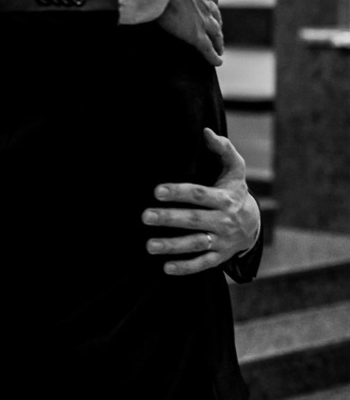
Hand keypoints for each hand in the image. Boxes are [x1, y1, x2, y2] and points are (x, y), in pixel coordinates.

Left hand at [142, 128, 260, 275]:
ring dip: (172, 246)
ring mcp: (222, 240)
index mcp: (225, 198)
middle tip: (145, 216)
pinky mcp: (220, 256)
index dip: (179, 192)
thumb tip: (206, 132)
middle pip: (194, 220)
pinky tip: (166, 267)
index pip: (200, 195)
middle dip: (169, 218)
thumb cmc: (235, 191)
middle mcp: (223, 220)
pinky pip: (203, 264)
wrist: (255, 223)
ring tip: (149, 245)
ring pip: (196, 244)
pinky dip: (186, 267)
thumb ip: (223, 150)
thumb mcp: (234, 170)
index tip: (157, 191)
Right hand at [150, 0, 222, 66]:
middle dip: (216, 25)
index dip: (209, 5)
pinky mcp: (195, 35)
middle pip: (216, 17)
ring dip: (218, 42)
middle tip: (216, 32)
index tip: (209, 9)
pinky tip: (216, 62)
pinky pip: (207, 49)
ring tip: (219, 49)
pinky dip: (213, 56)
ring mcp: (203, 21)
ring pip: (215, 34)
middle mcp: (206, 4)